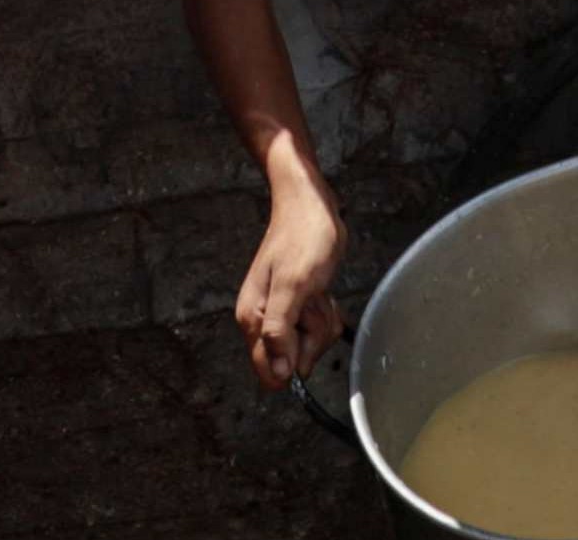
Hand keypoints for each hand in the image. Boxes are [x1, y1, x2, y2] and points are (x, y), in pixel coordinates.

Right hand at [238, 170, 349, 390]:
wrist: (311, 205)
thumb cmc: (303, 237)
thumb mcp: (294, 285)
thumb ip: (280, 330)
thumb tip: (278, 372)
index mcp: (252, 318)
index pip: (269, 372)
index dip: (293, 362)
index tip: (304, 334)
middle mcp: (263, 320)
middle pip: (294, 359)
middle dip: (312, 334)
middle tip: (312, 300)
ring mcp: (282, 313)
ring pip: (309, 343)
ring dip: (321, 320)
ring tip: (316, 291)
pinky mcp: (298, 306)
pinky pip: (316, 327)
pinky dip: (325, 313)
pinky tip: (322, 292)